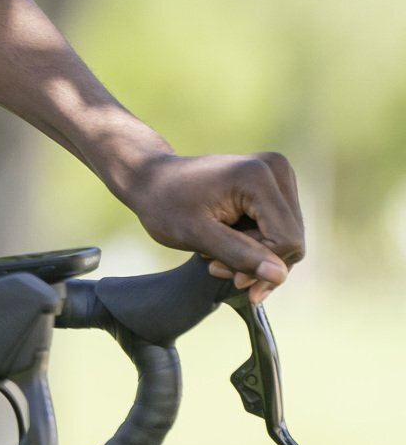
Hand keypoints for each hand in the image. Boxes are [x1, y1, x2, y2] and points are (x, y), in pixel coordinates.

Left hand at [120, 149, 303, 303]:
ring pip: (288, 239)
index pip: (286, 240)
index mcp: (258, 176)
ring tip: (216, 258)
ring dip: (255, 258)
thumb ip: (239, 254)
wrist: (153, 178)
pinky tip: (226, 248)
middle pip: (291, 241)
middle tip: (214, 267)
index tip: (218, 269)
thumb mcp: (195, 234)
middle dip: (256, 263)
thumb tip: (280, 275)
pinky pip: (281, 230)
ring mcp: (278, 174)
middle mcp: (276, 169)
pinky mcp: (275, 185)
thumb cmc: (166, 203)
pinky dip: (256, 246)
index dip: (259, 265)